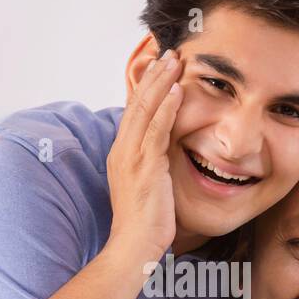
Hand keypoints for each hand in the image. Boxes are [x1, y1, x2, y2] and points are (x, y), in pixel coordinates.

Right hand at [105, 49, 184, 260]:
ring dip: (161, 81)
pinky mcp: (145, 166)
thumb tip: (166, 156)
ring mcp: (131, 156)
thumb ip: (152, 166)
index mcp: (121, 153)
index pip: (133, 111)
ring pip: (145, 109)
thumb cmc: (144, 224)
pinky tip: (178, 89)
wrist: (133, 248)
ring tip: (176, 59)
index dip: (146, 86)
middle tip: (169, 51)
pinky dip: (167, 106)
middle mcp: (122, 150)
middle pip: (136, 102)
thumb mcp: (146, 187)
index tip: (160, 66)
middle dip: (154, 74)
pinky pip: (156, 129)